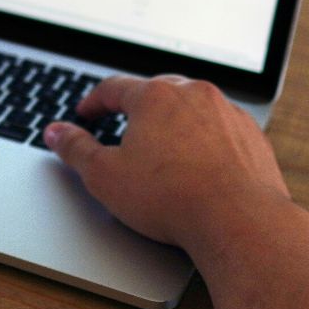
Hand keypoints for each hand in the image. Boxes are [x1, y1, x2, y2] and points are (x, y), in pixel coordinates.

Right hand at [42, 74, 292, 253]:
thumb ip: (76, 149)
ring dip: (174, 120)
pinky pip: (221, 128)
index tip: (87, 113)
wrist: (238, 221)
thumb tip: (56, 133)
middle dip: (137, 106)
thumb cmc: (172, 199)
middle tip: (123, 124)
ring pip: (193, 107)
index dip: (94, 102)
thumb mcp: (105, 176)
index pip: (114, 88)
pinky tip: (198, 164)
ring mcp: (228, 113)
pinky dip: (206, 139)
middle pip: (157, 91)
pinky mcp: (251, 136)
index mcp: (155, 96)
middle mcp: (194, 94)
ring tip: (162, 147)